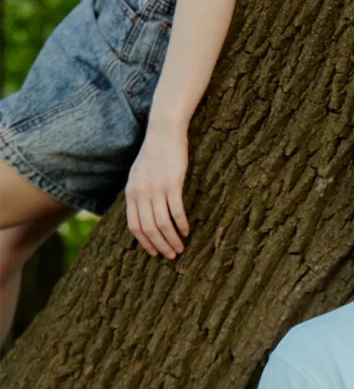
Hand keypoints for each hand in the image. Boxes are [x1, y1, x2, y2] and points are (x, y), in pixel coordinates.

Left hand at [126, 118, 189, 258]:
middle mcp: (141, 193)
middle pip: (149, 228)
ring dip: (172, 239)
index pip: (134, 226)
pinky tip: (187, 231)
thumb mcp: (139, 175)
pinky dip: (181, 224)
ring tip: (181, 248)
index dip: (145, 243)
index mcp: (131, 193)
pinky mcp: (171, 184)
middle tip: (171, 256)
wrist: (163, 132)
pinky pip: (175, 211)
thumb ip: (139, 193)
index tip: (154, 253)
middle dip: (160, 246)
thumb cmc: (154, 154)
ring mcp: (155, 189)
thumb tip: (144, 213)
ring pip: (162, 223)